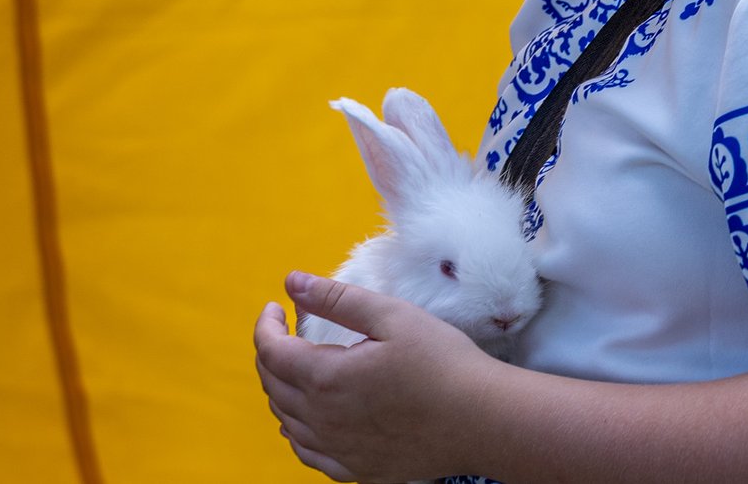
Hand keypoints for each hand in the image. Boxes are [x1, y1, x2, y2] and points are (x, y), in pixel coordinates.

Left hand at [254, 271, 495, 481]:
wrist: (482, 420)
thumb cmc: (443, 363)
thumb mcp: (391, 316)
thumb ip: (336, 298)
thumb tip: (292, 282)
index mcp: (327, 378)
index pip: (271, 352)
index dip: (266, 325)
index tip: (277, 307)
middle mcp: (323, 420)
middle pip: (273, 385)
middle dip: (272, 352)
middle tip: (287, 330)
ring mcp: (338, 450)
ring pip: (287, 420)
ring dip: (282, 389)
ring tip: (297, 365)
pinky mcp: (356, 470)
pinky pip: (308, 453)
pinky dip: (297, 430)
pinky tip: (308, 418)